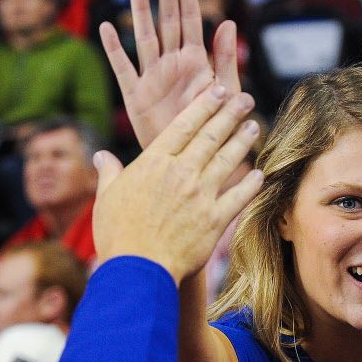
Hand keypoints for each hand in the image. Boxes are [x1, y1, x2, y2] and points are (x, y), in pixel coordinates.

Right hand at [92, 86, 261, 282]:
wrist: (137, 269)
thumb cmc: (116, 234)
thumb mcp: (106, 198)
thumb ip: (109, 173)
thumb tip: (101, 156)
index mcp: (154, 163)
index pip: (184, 125)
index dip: (204, 106)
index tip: (218, 91)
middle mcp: (181, 173)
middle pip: (210, 136)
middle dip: (230, 114)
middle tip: (246, 99)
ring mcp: (200, 195)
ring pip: (227, 160)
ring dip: (243, 141)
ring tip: (254, 127)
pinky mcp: (215, 220)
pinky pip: (238, 197)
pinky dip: (251, 185)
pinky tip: (260, 175)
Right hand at [99, 0, 239, 147]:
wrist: (198, 161)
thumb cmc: (217, 129)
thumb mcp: (228, 91)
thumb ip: (227, 57)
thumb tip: (227, 22)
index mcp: (196, 62)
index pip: (191, 20)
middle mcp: (172, 65)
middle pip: (168, 22)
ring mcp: (153, 78)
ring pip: (145, 39)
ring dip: (141, 13)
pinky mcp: (136, 97)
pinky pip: (123, 69)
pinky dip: (114, 50)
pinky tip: (107, 29)